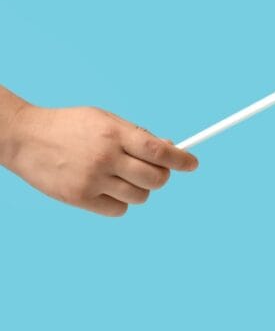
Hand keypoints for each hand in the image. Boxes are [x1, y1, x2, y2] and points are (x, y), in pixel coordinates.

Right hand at [0, 103, 197, 216]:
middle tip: (156, 171)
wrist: (26, 138)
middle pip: (155, 178)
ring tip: (124, 177)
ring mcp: (92, 180)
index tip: (192, 164)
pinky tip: (108, 189)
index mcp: (114, 134)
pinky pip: (119, 209)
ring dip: (140, 189)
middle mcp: (105, 158)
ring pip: (140, 196)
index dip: (181, 160)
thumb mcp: (106, 120)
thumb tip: (170, 150)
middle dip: (162, 176)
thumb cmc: (72, 126)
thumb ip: (137, 136)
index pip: (158, 151)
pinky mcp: (79, 199)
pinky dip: (120, 202)